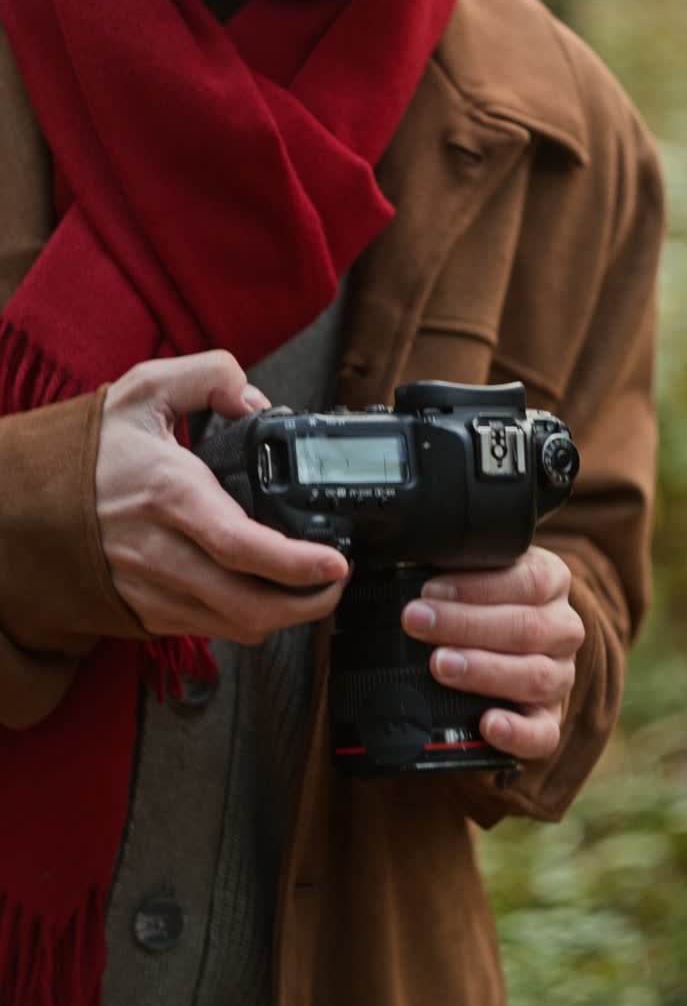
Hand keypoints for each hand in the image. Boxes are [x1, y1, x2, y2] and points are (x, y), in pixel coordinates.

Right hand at [95, 351, 348, 642]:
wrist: (21, 505)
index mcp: (169, 495)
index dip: (295, 564)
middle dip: (308, 604)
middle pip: (248, 605)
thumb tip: (256, 400)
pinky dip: (246, 620)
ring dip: (283, 617)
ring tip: (313, 591)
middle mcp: (162, 552)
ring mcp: (152, 590)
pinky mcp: (146, 611)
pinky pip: (209, 630)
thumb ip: (209, 376)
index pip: (241, 545)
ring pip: (234, 626)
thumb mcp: (144, 389)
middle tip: (336, 583)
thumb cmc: (88, 452)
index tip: (335, 563)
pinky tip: (264, 595)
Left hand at [401, 546, 584, 760]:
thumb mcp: (476, 569)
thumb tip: (411, 561)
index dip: (477, 587)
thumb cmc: (481, 596)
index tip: (429, 590)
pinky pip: (544, 733)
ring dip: (484, 670)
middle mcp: (563, 628)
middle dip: (465, 625)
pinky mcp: (550, 717)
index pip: (528, 580)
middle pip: (526, 627)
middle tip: (418, 622)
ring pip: (535, 676)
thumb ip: (457, 563)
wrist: (504, 633)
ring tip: (440, 665)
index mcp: (551, 581)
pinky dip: (517, 733)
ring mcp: (561, 675)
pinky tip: (487, 724)